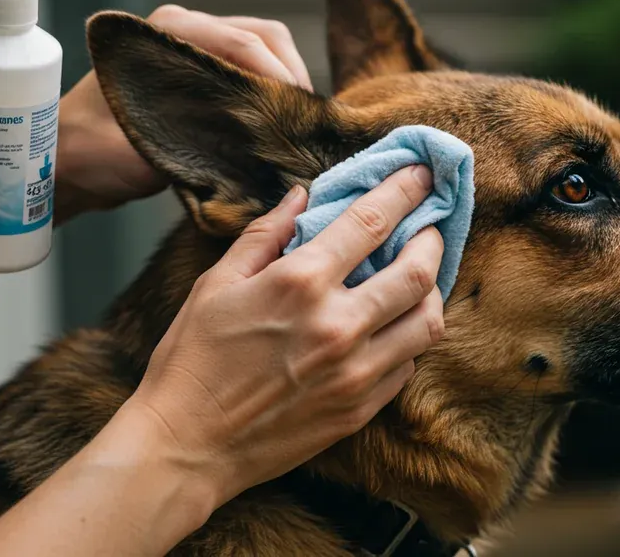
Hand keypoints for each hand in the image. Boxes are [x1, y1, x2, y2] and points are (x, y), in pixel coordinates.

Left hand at [55, 5, 313, 216]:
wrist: (62, 164)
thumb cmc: (91, 156)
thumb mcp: (147, 152)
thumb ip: (199, 143)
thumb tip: (258, 149)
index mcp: (169, 34)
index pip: (246, 42)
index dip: (281, 79)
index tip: (299, 118)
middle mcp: (184, 30)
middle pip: (264, 37)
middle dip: (291, 78)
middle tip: (305, 124)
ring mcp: (193, 46)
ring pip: (263, 49)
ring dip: (285, 83)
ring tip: (297, 125)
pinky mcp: (199, 68)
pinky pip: (250, 66)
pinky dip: (271, 88)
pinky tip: (278, 121)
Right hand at [102, 165, 444, 508]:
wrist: (186, 446)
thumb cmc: (192, 361)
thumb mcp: (216, 284)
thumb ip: (265, 234)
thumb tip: (301, 196)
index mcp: (300, 283)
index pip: (372, 221)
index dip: (405, 190)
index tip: (422, 173)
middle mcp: (338, 325)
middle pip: (419, 270)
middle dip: (433, 238)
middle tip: (430, 226)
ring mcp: (355, 372)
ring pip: (427, 323)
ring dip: (430, 292)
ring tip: (418, 278)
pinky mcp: (359, 409)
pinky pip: (407, 366)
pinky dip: (408, 340)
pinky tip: (391, 328)